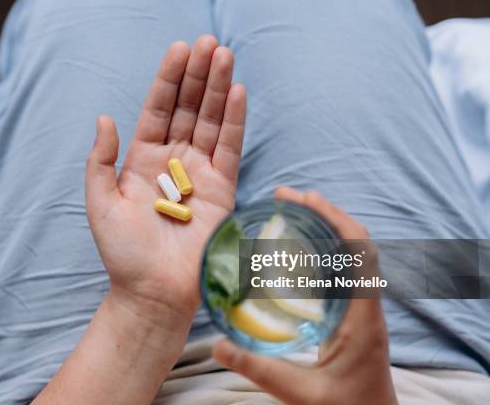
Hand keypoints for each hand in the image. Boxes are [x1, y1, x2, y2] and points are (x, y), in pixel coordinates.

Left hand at [86, 35, 246, 320]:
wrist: (153, 291)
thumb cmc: (123, 252)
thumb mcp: (100, 202)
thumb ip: (101, 160)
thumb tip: (104, 118)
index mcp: (142, 159)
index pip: (158, 109)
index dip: (168, 79)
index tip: (179, 49)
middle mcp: (173, 160)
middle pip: (187, 108)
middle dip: (198, 75)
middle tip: (208, 43)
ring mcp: (200, 173)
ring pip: (210, 121)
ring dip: (218, 89)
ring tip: (224, 55)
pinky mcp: (223, 189)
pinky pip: (229, 148)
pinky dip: (234, 120)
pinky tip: (238, 92)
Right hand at [213, 187, 397, 404]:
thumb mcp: (302, 393)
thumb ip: (259, 370)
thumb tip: (217, 346)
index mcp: (362, 316)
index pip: (360, 251)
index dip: (335, 218)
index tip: (303, 198)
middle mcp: (366, 305)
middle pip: (355, 243)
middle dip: (323, 214)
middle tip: (285, 198)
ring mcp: (361, 309)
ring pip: (350, 255)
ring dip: (324, 229)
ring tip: (289, 214)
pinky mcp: (352, 316)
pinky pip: (341, 272)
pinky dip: (322, 252)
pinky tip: (296, 254)